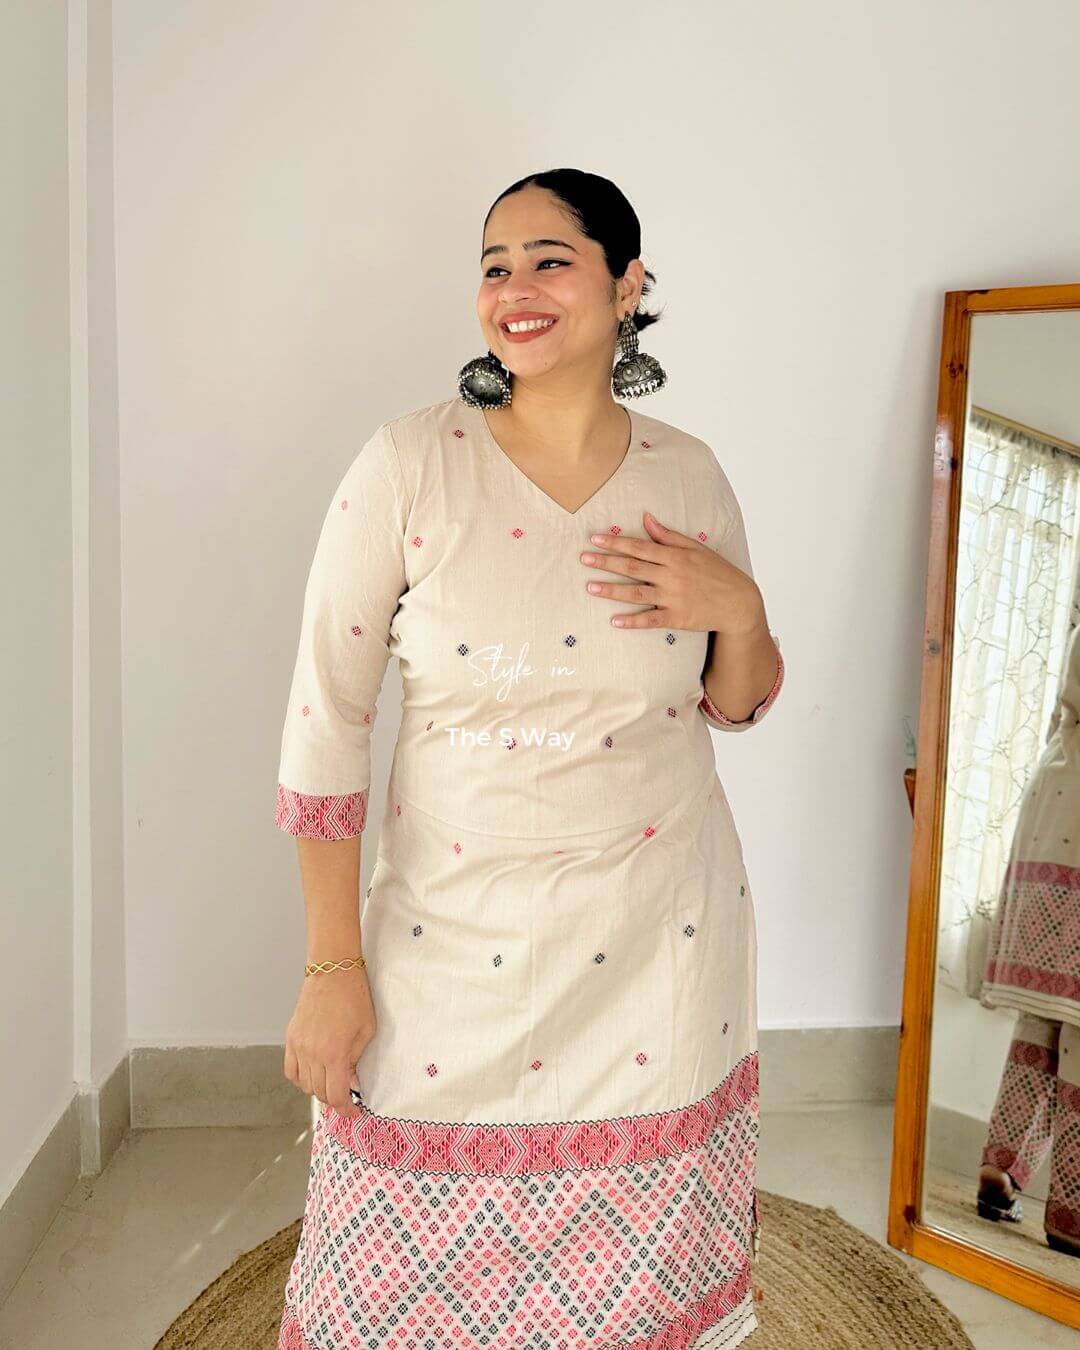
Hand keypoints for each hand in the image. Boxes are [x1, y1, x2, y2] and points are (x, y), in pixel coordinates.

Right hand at [283, 966, 375, 1118]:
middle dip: (335, 1099)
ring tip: (332, 1080)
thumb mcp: (366, 1031)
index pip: (335, 1096)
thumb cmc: (355, 998)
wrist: (333, 972)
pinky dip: (301, 1078)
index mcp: (334, 1054)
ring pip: (304, 1084)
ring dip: (318, 1089)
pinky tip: (313, 1073)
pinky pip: (291, 1070)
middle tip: (347, 1094)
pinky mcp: (291, 1038)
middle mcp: (312, 1054)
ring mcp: (298, 1046)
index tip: (354, 1111)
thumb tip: (351, 1082)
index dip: (346, 1109)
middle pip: (319, 1093)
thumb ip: (357, 1060)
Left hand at [580, 510, 764, 634]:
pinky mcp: (677, 618)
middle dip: (606, 562)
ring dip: (612, 590)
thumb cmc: (717, 572)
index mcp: (675, 556)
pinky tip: (614, 621)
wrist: (738, 602)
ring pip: (636, 593)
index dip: (616, 543)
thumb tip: (646, 518)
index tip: (595, 539)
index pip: (639, 547)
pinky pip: (650, 619)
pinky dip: (632, 620)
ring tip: (590, 587)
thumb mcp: (696, 548)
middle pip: (633, 567)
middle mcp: (672, 575)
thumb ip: (668, 535)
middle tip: (584, 559)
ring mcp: (673, 598)